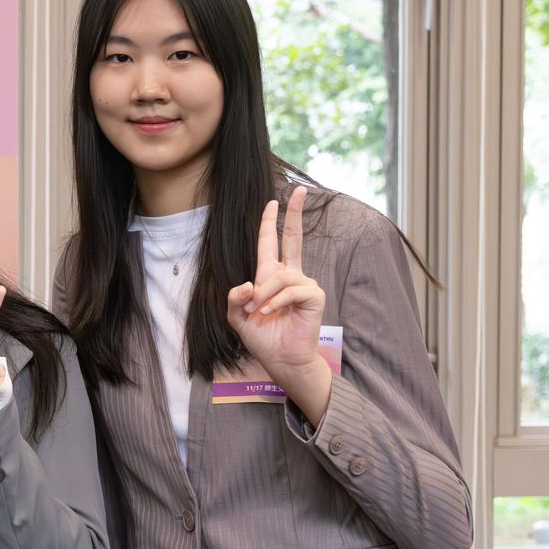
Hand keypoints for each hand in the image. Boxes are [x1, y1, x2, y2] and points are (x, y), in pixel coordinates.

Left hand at [226, 186, 329, 421]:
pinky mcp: (314, 296)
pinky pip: (291, 290)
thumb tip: (249, 283)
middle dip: (295, 214)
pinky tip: (269, 313)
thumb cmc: (263, 337)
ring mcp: (304, 284)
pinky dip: (275, 302)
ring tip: (259, 313)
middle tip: (300, 190)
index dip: (271, 222)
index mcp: (270, 276)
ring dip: (263, 295)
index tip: (273, 202)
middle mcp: (290, 275)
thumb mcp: (238, 317)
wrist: (280, 358)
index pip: (271, 243)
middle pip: (294, 238)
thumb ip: (235, 299)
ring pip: (279, 276)